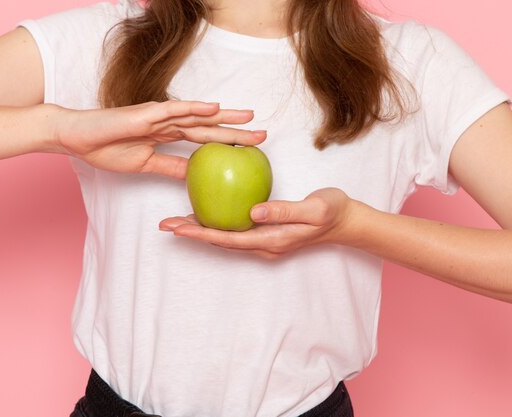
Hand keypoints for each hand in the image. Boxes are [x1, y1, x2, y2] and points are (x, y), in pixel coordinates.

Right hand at [53, 100, 265, 178]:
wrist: (78, 138)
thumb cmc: (107, 148)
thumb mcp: (146, 164)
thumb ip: (170, 167)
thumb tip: (193, 177)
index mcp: (167, 135)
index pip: (203, 139)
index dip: (226, 143)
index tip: (248, 150)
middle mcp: (167, 123)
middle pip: (208, 126)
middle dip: (235, 131)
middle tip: (262, 135)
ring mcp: (157, 116)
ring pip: (197, 116)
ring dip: (223, 116)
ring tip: (248, 117)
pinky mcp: (145, 114)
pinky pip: (173, 110)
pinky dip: (194, 109)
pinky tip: (213, 108)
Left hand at [159, 188, 354, 258]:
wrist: (346, 220)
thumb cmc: (332, 211)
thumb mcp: (314, 209)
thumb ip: (284, 211)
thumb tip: (253, 212)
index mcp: (271, 240)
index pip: (229, 239)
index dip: (202, 233)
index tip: (178, 227)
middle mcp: (263, 244)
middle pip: (220, 241)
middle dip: (192, 233)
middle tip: (165, 225)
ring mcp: (263, 240)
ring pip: (225, 236)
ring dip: (200, 229)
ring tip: (175, 221)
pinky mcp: (265, 232)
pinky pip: (234, 229)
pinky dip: (215, 222)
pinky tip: (205, 211)